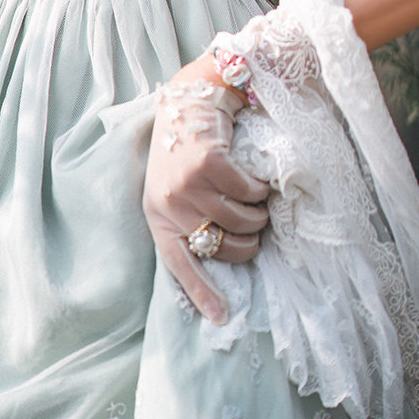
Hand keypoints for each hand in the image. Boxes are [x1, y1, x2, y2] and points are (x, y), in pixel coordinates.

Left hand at [144, 55, 269, 323]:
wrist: (188, 100)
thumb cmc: (185, 150)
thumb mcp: (175, 189)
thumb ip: (191, 219)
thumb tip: (222, 255)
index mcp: (157, 215)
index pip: (179, 263)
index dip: (201, 292)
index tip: (221, 318)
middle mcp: (169, 203)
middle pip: (225, 247)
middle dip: (249, 239)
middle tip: (254, 222)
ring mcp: (187, 184)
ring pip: (243, 221)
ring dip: (258, 212)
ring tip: (253, 196)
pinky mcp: (208, 164)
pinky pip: (251, 193)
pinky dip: (261, 187)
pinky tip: (253, 175)